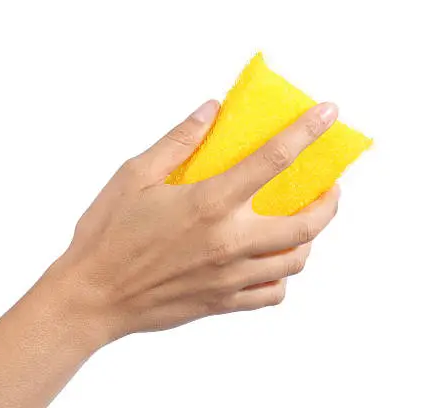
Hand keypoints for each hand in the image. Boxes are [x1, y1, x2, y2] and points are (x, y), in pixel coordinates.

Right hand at [49, 100, 339, 342]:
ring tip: (301, 222)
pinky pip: (272, 294)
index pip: (274, 159)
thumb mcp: (134, 175)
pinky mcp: (223, 302)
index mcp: (209, 203)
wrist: (91, 297)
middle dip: (329, 201)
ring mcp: (230, 276)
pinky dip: (282, 276)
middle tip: (329, 187)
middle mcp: (229, 241)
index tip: (328, 114)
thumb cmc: (107, 234)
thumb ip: (179, 141)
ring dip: (309, 238)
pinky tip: (271, 261)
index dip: (306, 132)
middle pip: (306, 223)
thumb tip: (212, 110)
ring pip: (296, 261)